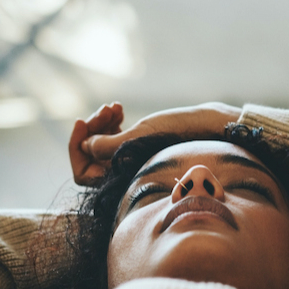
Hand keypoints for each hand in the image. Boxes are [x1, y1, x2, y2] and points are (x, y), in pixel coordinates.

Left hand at [69, 102, 242, 185]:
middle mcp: (124, 175)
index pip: (83, 173)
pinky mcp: (138, 150)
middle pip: (90, 156)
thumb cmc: (181, 134)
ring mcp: (130, 162)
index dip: (77, 148)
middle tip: (107, 109)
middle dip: (92, 130)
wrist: (211, 129)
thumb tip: (85, 147)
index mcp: (123, 180)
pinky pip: (113, 139)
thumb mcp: (142, 137)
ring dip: (102, 123)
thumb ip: (110, 146)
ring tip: (115, 107)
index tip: (81, 121)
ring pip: (100, 146)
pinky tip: (120, 109)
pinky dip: (112, 123)